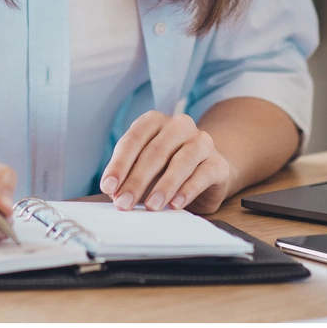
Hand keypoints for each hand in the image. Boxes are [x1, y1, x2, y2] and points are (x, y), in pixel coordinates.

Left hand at [99, 111, 234, 213]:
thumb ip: (130, 176)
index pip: (134, 139)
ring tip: (151, 206)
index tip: (108, 187)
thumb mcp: (145, 168)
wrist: (206, 172)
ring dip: (163, 186)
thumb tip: (115, 194)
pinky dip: (187, 190)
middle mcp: (179, 126)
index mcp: (155, 121)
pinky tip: (175, 204)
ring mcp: (201, 142)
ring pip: (181, 161)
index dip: (119, 164)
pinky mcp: (218, 163)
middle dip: (137, 180)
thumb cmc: (167, 168)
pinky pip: (202, 175)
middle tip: (124, 203)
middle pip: (155, 152)